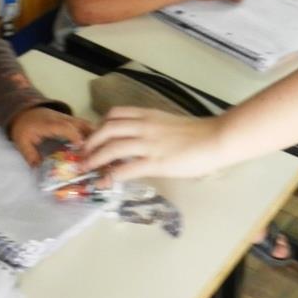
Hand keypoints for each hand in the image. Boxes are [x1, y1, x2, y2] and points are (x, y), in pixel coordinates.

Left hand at [10, 107, 92, 165]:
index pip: (64, 127)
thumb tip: (40, 171)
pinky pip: (84, 125)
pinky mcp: (71, 120)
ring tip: (100, 151)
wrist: (24, 111)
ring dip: (94, 135)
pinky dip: (92, 134)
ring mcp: (68, 118)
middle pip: (80, 123)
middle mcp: (62, 119)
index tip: (82, 146)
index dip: (74, 135)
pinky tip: (97, 146)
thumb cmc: (24, 128)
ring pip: (85, 124)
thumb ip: (31, 156)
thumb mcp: (22, 142)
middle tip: (98, 152)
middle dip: (91, 136)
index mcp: (49, 124)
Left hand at [83, 107, 227, 180]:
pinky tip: (103, 183)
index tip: (93, 136)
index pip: (115, 114)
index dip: (99, 125)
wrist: (215, 138)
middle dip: (90, 142)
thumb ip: (153, 128)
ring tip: (85, 169)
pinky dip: (110, 176)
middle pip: (107, 129)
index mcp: (148, 115)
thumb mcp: (169, 123)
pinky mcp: (155, 162)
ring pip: (112, 147)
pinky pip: (126, 169)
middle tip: (81, 154)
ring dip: (94, 159)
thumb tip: (142, 139)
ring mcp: (148, 144)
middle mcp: (144, 126)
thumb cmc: (199, 133)